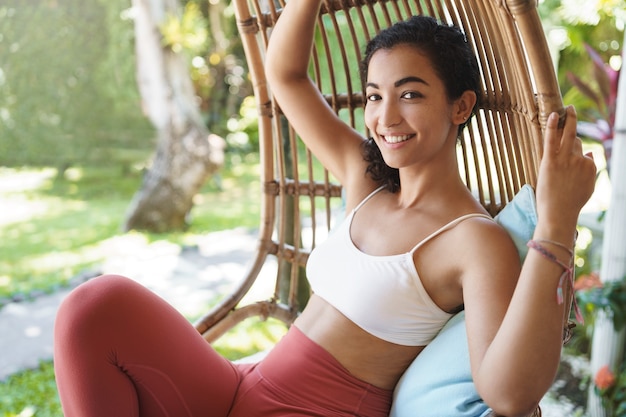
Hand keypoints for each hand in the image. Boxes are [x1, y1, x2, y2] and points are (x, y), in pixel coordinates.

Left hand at [535, 106, 596, 237]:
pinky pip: (552, 139)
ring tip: (566, 108)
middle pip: (575, 140)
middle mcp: (579, 160)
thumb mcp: (587, 186)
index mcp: (589, 166)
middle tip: (571, 110)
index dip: (573, 151)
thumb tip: (589, 153)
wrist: (559, 214)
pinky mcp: (550, 161)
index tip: (567, 155)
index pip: (582, 151)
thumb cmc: (570, 203)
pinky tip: (553, 114)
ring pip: (567, 135)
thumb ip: (590, 169)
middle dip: (572, 126)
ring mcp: (565, 159)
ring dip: (568, 119)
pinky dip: (553, 125)